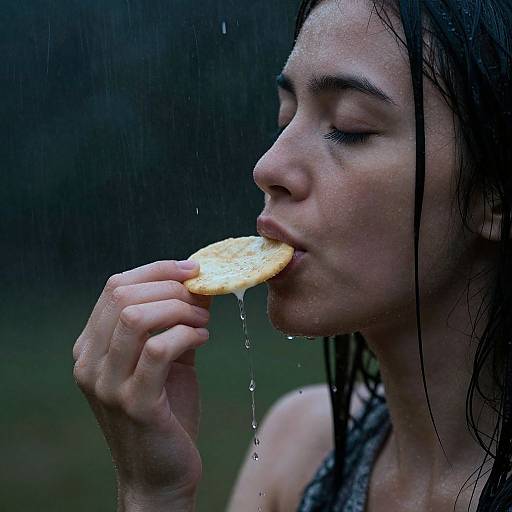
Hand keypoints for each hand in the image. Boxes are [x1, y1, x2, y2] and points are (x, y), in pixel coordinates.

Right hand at [73, 260, 211, 502]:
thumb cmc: (165, 411)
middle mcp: (89, 362)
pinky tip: (203, 337)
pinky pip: (159, 349)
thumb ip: (174, 321)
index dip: (156, 270)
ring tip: (203, 320)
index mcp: (91, 346)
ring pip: (136, 318)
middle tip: (201, 298)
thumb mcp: (166, 358)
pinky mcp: (134, 404)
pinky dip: (187, 334)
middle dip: (171, 288)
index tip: (192, 270)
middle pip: (123, 296)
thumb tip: (197, 281)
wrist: (160, 473)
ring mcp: (107, 384)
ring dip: (179, 309)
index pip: (115, 287)